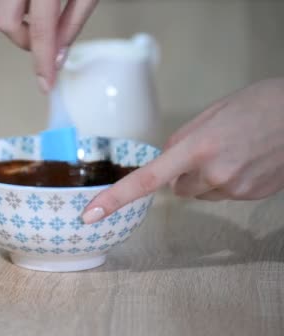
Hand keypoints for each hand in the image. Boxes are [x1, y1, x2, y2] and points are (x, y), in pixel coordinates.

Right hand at [0, 0, 97, 93]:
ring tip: (38, 16)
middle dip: (24, 40)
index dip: (43, 61)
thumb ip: (73, 21)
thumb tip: (58, 55)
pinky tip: (29, 3)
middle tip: (45, 43)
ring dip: (16, 21)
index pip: (41, 30)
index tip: (45, 84)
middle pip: (6, 23)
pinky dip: (9, 7)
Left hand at [82, 78, 283, 223]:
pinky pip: (225, 194)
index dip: (115, 198)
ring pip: (202, 192)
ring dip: (208, 177)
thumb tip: (164, 161)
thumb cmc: (261, 104)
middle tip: (212, 147)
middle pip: (178, 188)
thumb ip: (182, 139)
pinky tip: (250, 159)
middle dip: (185, 173)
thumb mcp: (213, 112)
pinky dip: (230, 180)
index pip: (147, 179)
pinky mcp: (252, 197)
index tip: (90, 214)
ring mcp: (235, 189)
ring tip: (237, 150)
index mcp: (198, 148)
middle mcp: (214, 174)